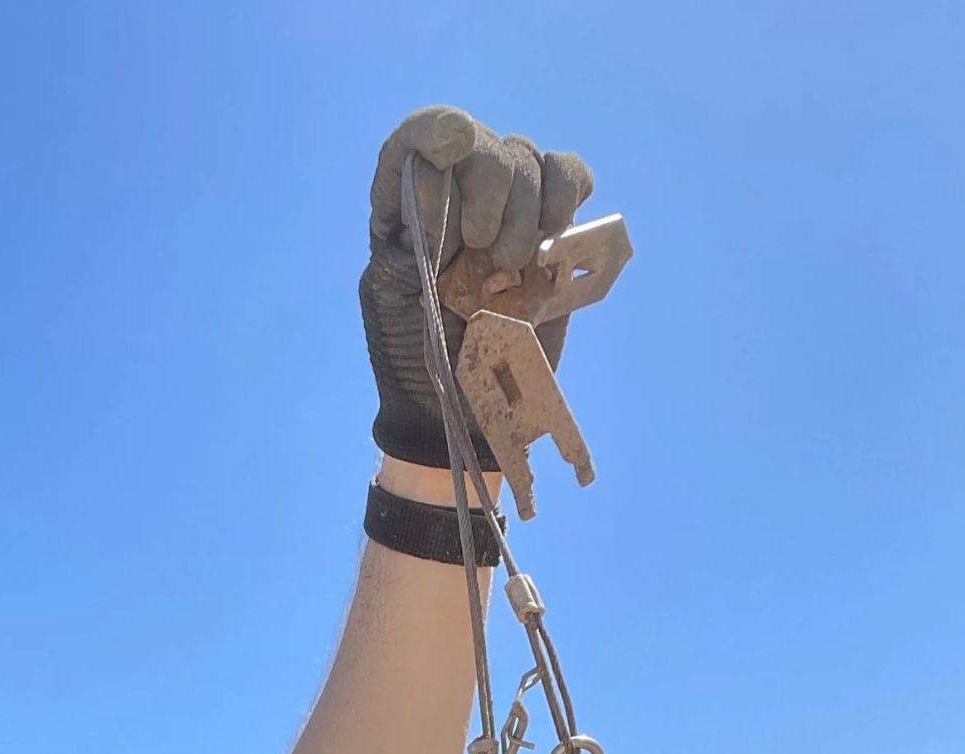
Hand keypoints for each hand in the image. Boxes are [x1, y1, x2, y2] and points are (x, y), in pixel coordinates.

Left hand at [359, 106, 592, 470]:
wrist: (462, 411)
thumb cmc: (416, 362)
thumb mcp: (396, 301)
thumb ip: (411, 237)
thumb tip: (432, 173)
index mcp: (406, 211)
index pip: (415, 143)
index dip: (435, 130)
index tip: (453, 146)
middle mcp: (456, 198)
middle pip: (483, 146)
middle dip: (492, 189)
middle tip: (486, 252)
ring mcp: (507, 211)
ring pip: (526, 158)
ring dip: (528, 206)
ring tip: (515, 264)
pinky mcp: (550, 231)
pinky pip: (568, 175)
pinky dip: (568, 189)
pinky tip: (557, 229)